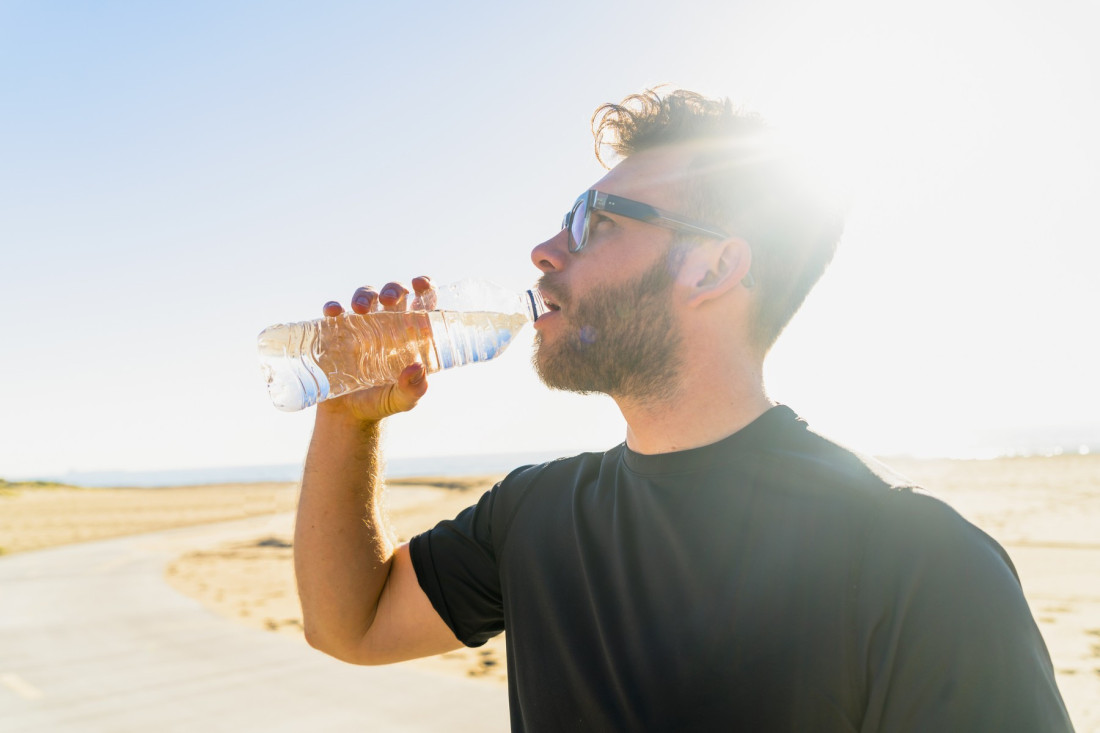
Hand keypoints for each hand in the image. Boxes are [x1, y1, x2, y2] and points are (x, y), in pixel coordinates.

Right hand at [318, 276, 434, 422]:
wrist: (348, 416)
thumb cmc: (382, 402)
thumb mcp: (403, 400)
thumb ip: (414, 388)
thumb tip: (418, 368)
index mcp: (410, 334)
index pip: (422, 303)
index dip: (424, 287)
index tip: (420, 285)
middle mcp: (387, 324)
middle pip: (393, 294)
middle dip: (393, 289)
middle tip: (389, 299)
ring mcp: (361, 326)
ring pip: (366, 297)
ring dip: (364, 295)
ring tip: (359, 309)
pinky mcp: (336, 333)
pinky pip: (334, 313)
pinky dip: (333, 308)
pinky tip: (333, 312)